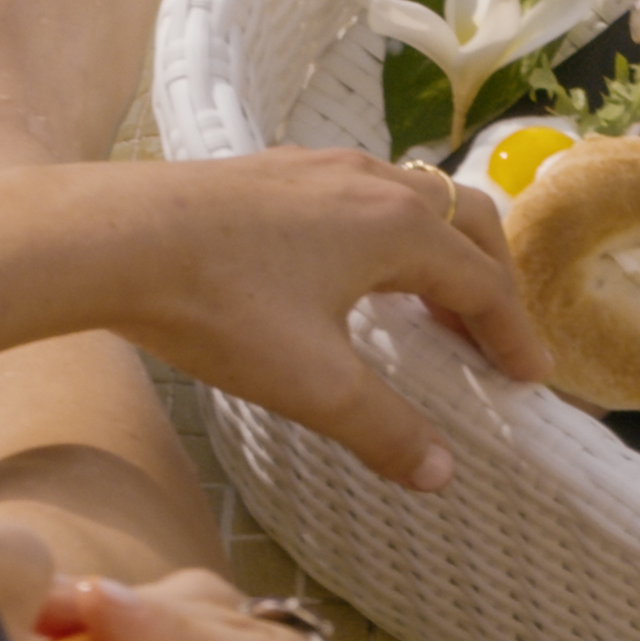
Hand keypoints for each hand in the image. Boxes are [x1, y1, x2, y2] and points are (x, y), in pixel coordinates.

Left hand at [105, 152, 552, 490]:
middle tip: (494, 335)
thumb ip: (385, 429)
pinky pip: (358, 193)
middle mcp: (371, 182)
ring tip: (431, 302)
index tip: (530, 378)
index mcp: (399, 228)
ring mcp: (318, 167)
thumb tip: (441, 473)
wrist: (109, 238)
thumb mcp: (313, 385)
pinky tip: (349, 269)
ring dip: (439, 249)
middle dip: (491, 277)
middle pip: (464, 219)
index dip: (512, 335)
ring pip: (410, 198)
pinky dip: (386, 232)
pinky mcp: (271, 171)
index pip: (483, 282)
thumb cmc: (219, 306)